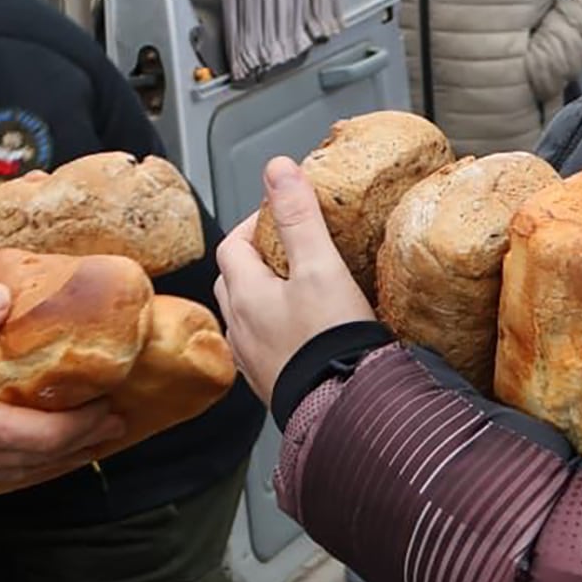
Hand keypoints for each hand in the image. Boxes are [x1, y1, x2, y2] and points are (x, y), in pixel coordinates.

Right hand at [0, 284, 122, 493]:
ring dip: (58, 458)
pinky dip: (27, 465)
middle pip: (47, 459)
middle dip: (84, 442)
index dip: (88, 423)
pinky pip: (2, 476)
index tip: (113, 407)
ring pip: (25, 472)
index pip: (54, 435)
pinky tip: (24, 454)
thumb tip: (3, 294)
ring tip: (82, 442)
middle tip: (115, 426)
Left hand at [216, 156, 376, 405]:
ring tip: (298, 289)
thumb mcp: (320, 266)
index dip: (254, 224)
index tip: (283, 217)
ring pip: (246, 315)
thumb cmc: (333, 343)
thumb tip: (278, 169)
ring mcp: (254, 361)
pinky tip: (304, 333)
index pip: (232, 244)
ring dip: (263, 296)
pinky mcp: (273, 384)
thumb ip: (299, 216)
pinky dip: (276, 330)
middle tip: (290, 249)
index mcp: (245, 295)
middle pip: (233, 279)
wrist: (349, 411)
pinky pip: (264, 346)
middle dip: (255, 258)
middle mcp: (241, 329)